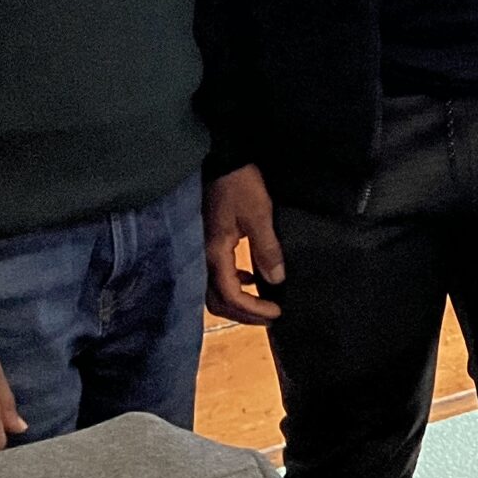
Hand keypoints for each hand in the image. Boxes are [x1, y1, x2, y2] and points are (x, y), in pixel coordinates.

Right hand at [203, 165, 283, 324]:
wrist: (220, 160)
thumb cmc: (239, 185)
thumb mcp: (259, 215)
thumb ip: (266, 249)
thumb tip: (276, 280)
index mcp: (214, 254)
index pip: (231, 295)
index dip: (252, 309)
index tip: (276, 313)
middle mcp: (203, 258)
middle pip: (217, 301)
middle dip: (243, 314)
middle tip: (269, 317)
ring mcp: (202, 250)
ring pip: (214, 290)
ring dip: (238, 300)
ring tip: (262, 303)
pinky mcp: (206, 242)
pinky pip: (216, 274)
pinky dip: (234, 282)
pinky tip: (250, 276)